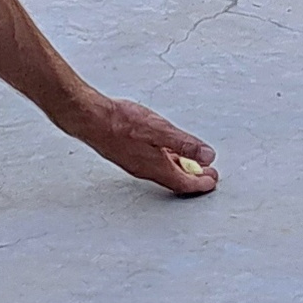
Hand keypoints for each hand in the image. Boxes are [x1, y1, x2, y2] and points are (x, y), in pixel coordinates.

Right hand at [57, 90, 216, 195]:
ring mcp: (135, 162)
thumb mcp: (160, 130)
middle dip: (194, 178)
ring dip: (181, 169)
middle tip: (208, 174)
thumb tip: (208, 156)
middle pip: (175, 179)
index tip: (213, 180)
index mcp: (157, 167)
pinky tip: (166, 150)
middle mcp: (146, 170)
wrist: (89, 119)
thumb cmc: (121, 122)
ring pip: (164, 171)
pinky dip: (167, 161)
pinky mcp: (127, 154)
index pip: (185, 182)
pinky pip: (154, 164)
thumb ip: (185, 144)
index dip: (201, 183)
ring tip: (192, 163)